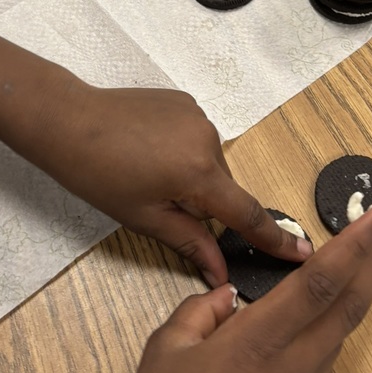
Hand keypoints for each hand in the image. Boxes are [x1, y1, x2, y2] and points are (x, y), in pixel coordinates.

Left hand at [39, 83, 312, 287]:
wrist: (68, 122)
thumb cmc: (97, 173)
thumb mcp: (145, 217)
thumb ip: (191, 242)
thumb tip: (220, 271)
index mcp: (199, 173)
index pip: (247, 213)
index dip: (275, 238)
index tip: (302, 252)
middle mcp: (208, 139)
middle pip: (225, 188)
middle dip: (206, 205)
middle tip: (163, 206)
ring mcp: (197, 115)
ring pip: (210, 163)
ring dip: (193, 177)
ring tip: (148, 175)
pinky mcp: (184, 101)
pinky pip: (196, 138)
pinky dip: (183, 152)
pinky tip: (150, 152)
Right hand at [99, 208, 371, 372]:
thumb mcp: (167, 344)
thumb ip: (202, 308)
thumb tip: (229, 296)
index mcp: (256, 342)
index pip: (318, 282)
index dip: (353, 246)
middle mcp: (289, 369)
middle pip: (347, 306)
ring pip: (340, 333)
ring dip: (358, 293)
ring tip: (366, 261)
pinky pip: (326, 360)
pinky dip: (335, 327)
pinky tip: (327, 314)